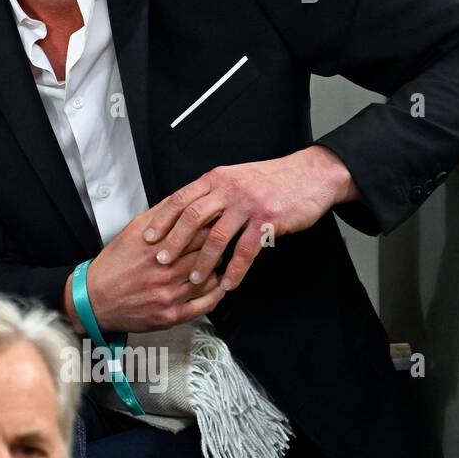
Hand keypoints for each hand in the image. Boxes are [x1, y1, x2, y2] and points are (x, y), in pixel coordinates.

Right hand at [66, 209, 223, 333]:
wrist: (95, 299)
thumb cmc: (113, 265)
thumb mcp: (131, 232)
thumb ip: (159, 216)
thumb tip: (182, 199)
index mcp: (155, 247)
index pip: (197, 231)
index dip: (211, 224)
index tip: (219, 221)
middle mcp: (163, 271)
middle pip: (207, 254)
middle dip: (217, 246)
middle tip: (224, 240)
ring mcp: (168, 295)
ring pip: (209, 279)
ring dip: (217, 270)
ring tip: (216, 263)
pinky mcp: (171, 315)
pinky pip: (205, 305)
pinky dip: (216, 294)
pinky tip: (216, 286)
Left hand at [143, 145, 358, 291]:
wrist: (310, 174)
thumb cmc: (269, 179)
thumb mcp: (234, 177)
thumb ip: (211, 193)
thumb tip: (184, 212)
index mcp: (216, 179)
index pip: (181, 199)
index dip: (162, 219)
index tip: (147, 237)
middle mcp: (228, 189)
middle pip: (192, 217)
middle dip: (174, 242)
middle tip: (161, 261)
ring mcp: (248, 205)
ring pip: (217, 237)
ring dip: (204, 262)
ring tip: (195, 280)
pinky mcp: (267, 220)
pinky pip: (247, 250)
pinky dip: (236, 269)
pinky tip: (229, 283)